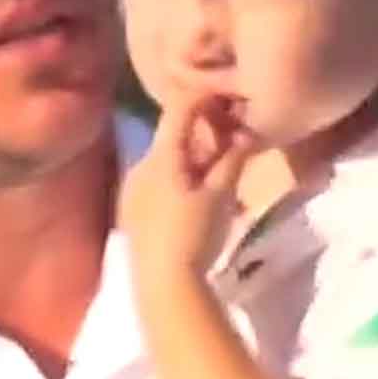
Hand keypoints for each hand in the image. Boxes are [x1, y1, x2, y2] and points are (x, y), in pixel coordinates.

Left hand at [121, 93, 259, 285]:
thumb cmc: (194, 235)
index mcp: (160, 156)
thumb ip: (233, 160)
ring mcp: (132, 191)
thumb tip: (245, 133)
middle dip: (202, 132)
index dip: (203, 96)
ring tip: (221, 168)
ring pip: (167, 161)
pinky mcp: (132, 214)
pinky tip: (199, 195)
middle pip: (172, 136)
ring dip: (193, 158)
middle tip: (232, 135)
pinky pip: (158, 182)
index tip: (227, 92)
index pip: (179, 110)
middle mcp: (139, 166)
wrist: (163, 286)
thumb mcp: (221, 196)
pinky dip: (181, 178)